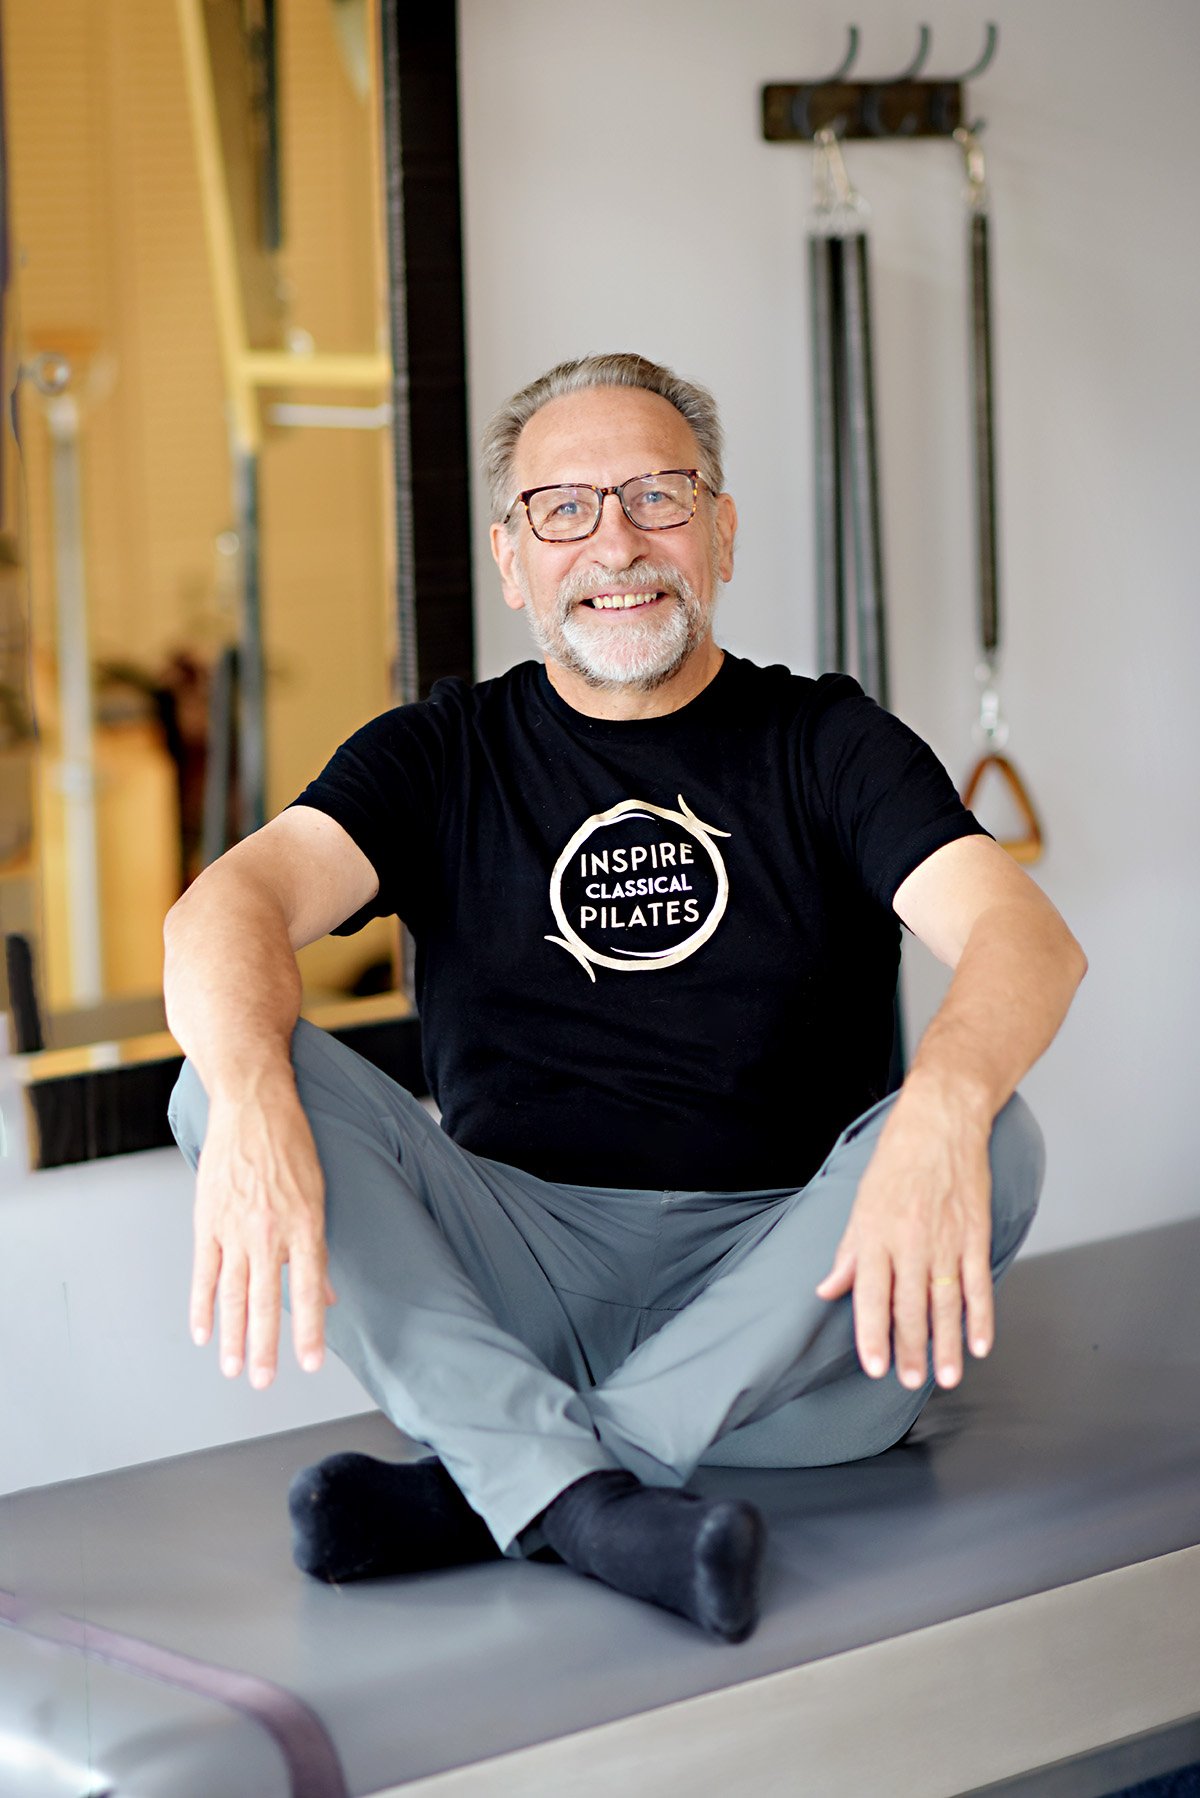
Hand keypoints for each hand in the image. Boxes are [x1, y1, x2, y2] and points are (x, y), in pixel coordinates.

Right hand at [189, 1075, 334, 1388]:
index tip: (308, 1365)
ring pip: (231, 1295)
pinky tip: (202, 1333)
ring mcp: (235, 1228)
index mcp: (304, 1225)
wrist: (253, 1102)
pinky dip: (201, 1305)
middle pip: (265, 1302)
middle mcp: (269, 1232)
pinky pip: (203, 1272)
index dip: (308, 1331)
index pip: (307, 1291)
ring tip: (234, 1369)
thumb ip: (318, 1249)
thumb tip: (327, 1294)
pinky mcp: (208, 1220)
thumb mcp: (320, 1193)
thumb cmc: (293, 1143)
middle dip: (266, 1348)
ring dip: (233, 1337)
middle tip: (265, 1383)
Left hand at [815, 1082, 994, 1389]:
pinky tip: (978, 1344)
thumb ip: (848, 1252)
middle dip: (911, 1349)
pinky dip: (981, 1317)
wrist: (941, 1122)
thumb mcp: (861, 1203)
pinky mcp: (975, 1234)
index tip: (876, 1367)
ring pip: (946, 1303)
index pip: (871, 1295)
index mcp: (876, 1234)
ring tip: (945, 1377)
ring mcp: (946, 1239)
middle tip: (912, 1382)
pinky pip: (978, 1283)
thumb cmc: (897, 1160)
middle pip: (910, 1306)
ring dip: (946, 1344)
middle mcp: (911, 1241)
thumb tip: (828, 1289)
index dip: (872, 1335)